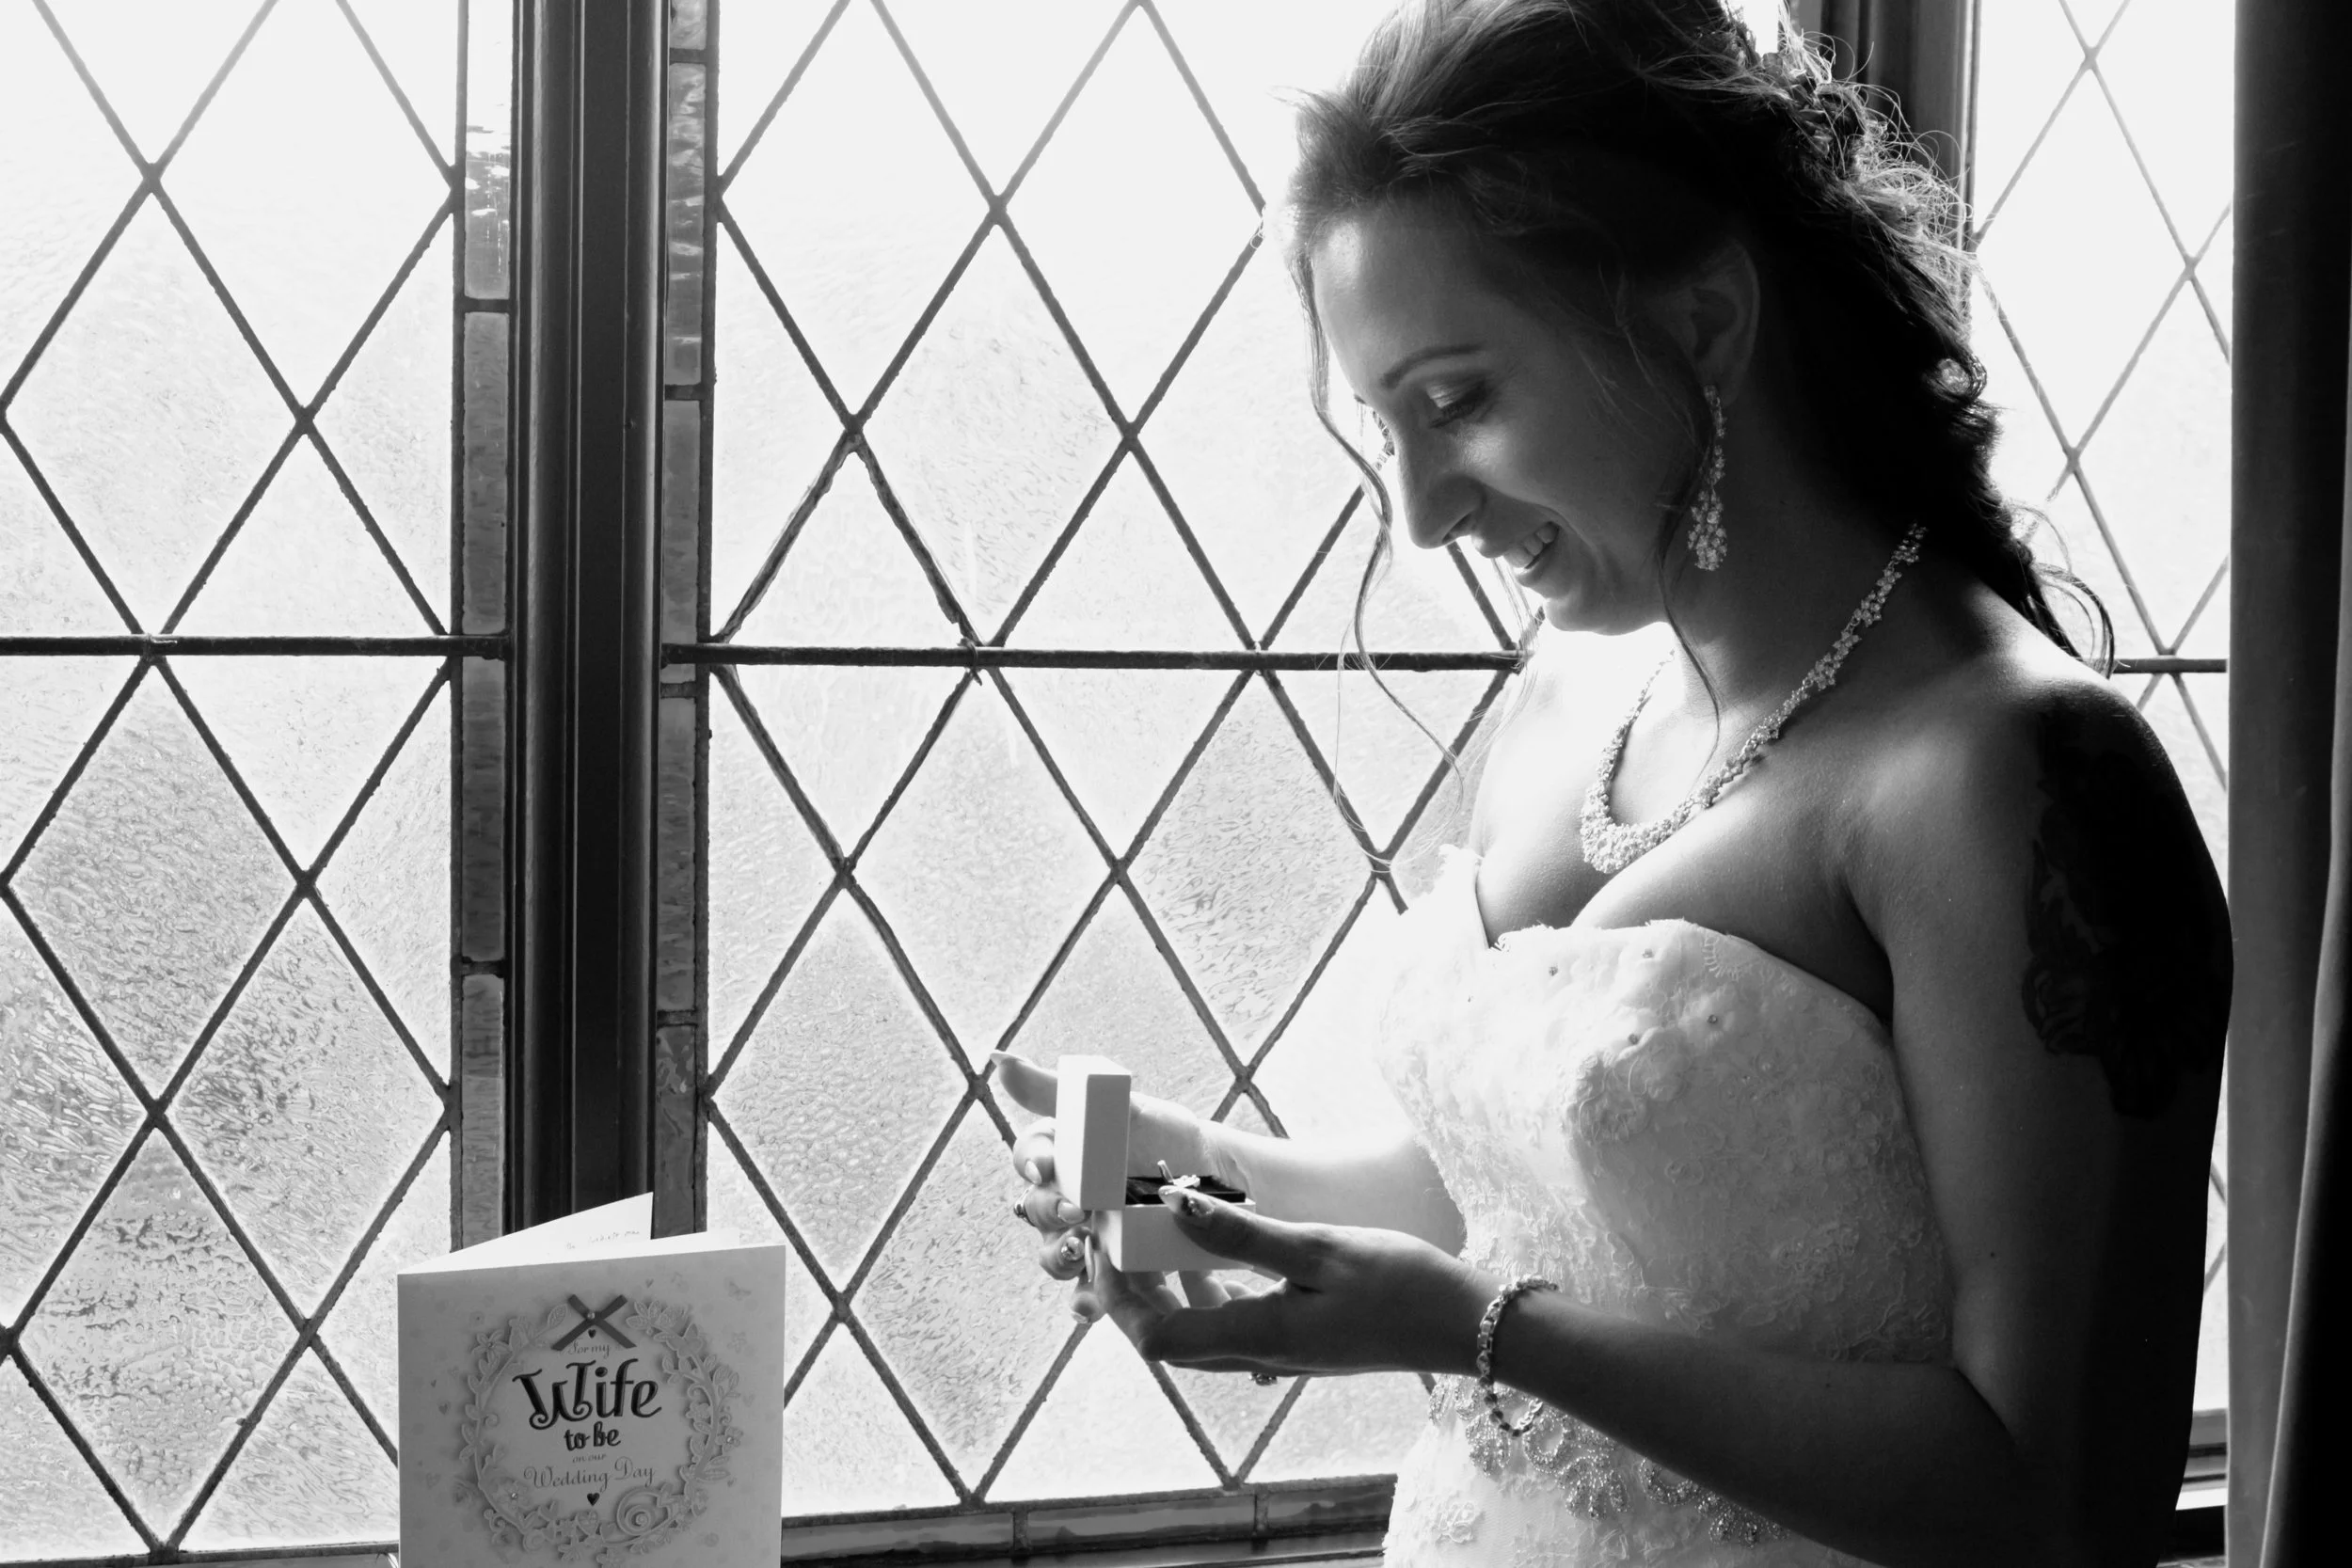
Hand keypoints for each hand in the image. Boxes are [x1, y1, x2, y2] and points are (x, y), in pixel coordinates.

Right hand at [992, 1050, 1225, 1316]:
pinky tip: (1089, 1308)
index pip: (1030, 1155)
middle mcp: (1066, 1198)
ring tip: (1078, 1253)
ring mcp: (1084, 1240)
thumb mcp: (1123, 1108)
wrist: (1219, 1184)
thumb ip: (1058, 1090)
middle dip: (1050, 1211)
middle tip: (1077, 1210)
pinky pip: (1084, 1295)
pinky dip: (1082, 1303)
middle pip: (1037, 1208)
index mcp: (1065, 1154)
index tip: (1044, 1164)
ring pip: (1052, 1254)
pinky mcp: (1108, 1276)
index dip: (1031, 1160)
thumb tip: (998, 1059)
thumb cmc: (1164, 1138)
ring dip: (1058, 1258)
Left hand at [1107, 1187, 1492, 1379]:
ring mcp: (1279, 1354)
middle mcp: (1260, 1355)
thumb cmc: (1400, 1285)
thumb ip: (1242, 1232)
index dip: (1117, 1296)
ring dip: (1167, 1291)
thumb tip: (1173, 1207)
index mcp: (1257, 1336)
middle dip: (1131, 1291)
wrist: (1465, 1326)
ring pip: (1196, 1334)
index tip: (1107, 1243)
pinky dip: (1205, 1294)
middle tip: (1119, 1234)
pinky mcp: (1298, 1342)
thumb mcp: (1318, 1247)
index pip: (1154, 1337)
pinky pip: (1230, 1327)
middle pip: (1166, 1340)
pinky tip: (1218, 1257)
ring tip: (1159, 1236)